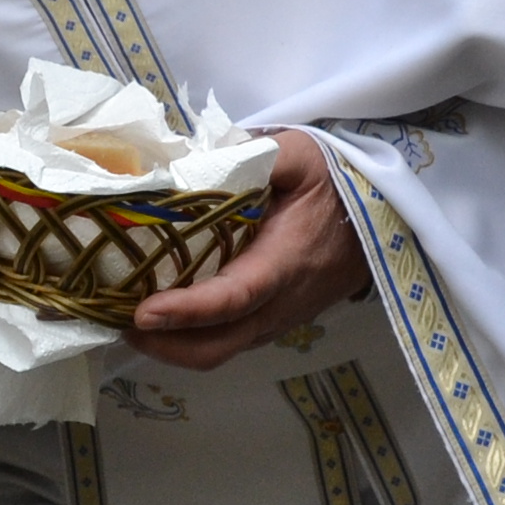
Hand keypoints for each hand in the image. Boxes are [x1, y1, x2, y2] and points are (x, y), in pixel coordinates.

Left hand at [125, 129, 369, 372]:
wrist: (386, 217)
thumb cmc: (338, 183)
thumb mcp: (299, 153)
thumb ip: (252, 154)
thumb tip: (193, 163)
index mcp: (287, 261)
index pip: (233, 298)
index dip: (187, 311)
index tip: (142, 312)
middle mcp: (283, 303)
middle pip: (218, 346)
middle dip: (163, 344)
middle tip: (118, 319)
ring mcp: (280, 319)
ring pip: (221, 351)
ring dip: (173, 345)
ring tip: (129, 318)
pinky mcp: (275, 322)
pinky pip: (230, 341)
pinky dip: (192, 338)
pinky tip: (165, 313)